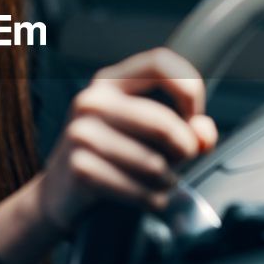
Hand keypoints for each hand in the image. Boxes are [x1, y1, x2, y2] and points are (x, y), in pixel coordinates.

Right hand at [36, 47, 217, 231]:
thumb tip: (203, 135)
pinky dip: (153, 200)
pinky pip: (139, 191)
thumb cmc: (113, 156)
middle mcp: (92, 101)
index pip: (160, 63)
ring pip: (154, 164)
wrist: (60, 191)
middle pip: (163, 122)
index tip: (194, 114)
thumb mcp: (149, 134)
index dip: (189, 88)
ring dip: (169, 180)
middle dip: (185, 148)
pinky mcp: (80, 169)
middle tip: (184, 159)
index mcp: (110, 81)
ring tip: (161, 182)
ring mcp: (82, 134)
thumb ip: (187, 128)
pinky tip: (148, 199)